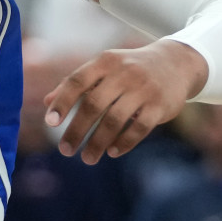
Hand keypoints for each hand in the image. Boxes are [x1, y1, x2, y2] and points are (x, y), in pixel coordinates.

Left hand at [43, 39, 207, 164]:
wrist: (175, 63)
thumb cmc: (128, 68)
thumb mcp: (103, 68)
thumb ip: (76, 84)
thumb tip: (46, 102)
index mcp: (104, 62)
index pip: (77, 81)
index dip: (62, 102)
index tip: (50, 123)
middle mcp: (123, 73)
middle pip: (94, 104)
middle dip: (77, 130)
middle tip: (65, 150)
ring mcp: (143, 89)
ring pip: (115, 120)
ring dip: (98, 142)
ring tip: (87, 158)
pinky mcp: (160, 106)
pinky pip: (139, 128)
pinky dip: (124, 142)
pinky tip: (112, 152)